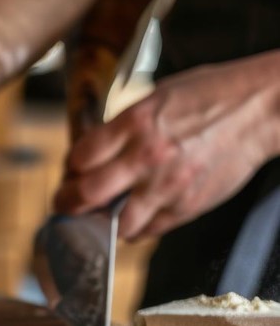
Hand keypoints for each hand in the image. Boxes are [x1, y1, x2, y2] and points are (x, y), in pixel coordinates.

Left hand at [54, 52, 279, 239]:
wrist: (261, 110)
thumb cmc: (210, 96)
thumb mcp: (156, 97)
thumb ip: (122, 126)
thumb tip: (93, 151)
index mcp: (135, 123)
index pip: (79, 156)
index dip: (69, 168)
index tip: (70, 171)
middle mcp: (147, 156)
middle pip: (87, 193)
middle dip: (67, 203)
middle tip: (64, 204)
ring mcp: (168, 185)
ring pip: (115, 223)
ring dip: (102, 222)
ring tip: (99, 216)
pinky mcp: (188, 206)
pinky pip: (149, 230)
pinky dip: (135, 229)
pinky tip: (132, 219)